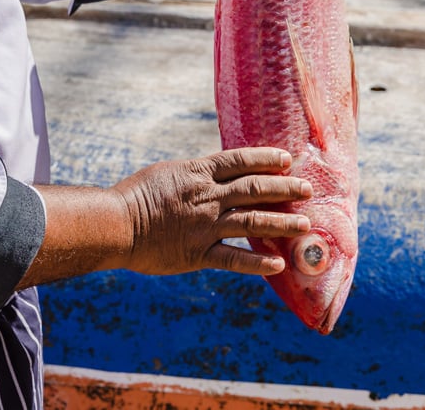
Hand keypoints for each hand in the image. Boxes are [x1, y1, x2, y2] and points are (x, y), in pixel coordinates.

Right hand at [112, 148, 312, 276]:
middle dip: (285, 188)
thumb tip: (217, 171)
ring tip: (304, 226)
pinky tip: (277, 265)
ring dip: (281, 223)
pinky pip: (233, 258)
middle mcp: (208, 197)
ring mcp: (205, 226)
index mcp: (199, 173)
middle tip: (307, 190)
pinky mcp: (197, 254)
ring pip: (252, 222)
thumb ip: (196, 173)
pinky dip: (257, 262)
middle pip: (255, 188)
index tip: (287, 160)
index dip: (266, 158)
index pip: (240, 161)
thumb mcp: (169, 172)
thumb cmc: (137, 194)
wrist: (116, 224)